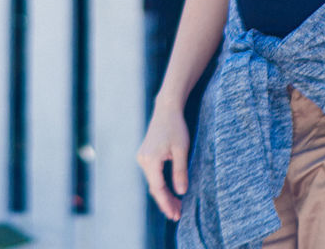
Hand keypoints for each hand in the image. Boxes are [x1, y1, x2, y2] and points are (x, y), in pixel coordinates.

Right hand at [136, 99, 189, 221]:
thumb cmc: (176, 127)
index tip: (175, 215)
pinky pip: (153, 175)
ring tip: (177, 206)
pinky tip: (170, 191)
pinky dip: (161, 184)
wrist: (167, 108)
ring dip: (164, 194)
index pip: (158, 188)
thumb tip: (181, 192)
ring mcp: (142, 157)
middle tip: (178, 214)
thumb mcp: (181, 149)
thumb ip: (180, 171)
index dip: (167, 203)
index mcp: (150, 160)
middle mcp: (143, 160)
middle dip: (166, 202)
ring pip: (153, 182)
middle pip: (154, 187)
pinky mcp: (145, 155)